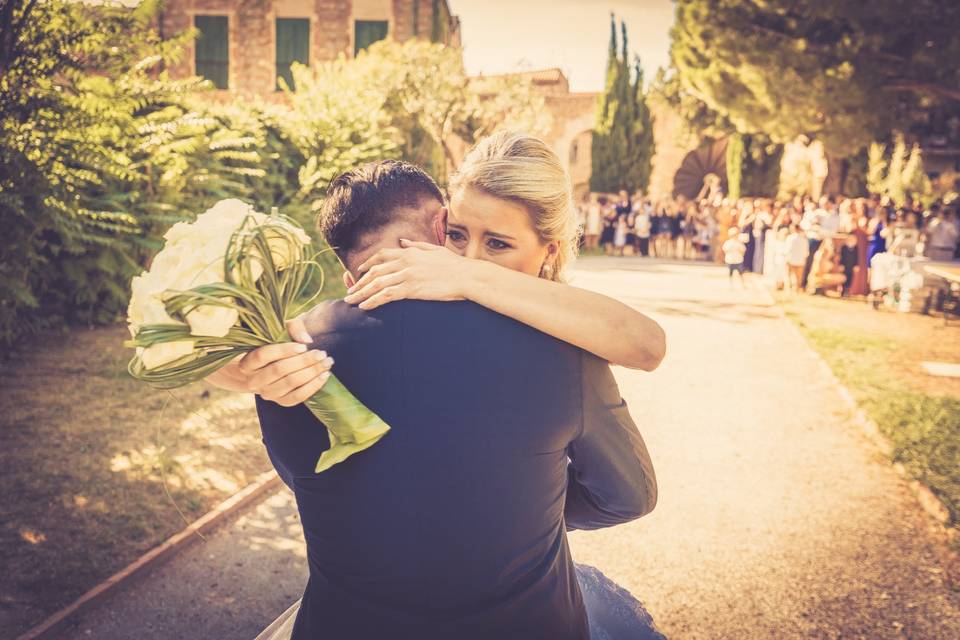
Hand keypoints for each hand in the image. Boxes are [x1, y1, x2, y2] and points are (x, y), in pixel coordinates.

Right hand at [224, 342, 333, 405]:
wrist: (267, 371)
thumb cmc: (274, 346)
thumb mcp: (279, 331)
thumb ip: (292, 327)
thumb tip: (306, 339)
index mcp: (247, 362)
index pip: (263, 355)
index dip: (283, 350)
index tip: (303, 346)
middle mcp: (253, 381)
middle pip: (279, 370)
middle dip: (304, 361)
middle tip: (321, 353)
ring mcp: (267, 393)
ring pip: (290, 383)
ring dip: (312, 372)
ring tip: (327, 362)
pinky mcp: (281, 402)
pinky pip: (298, 396)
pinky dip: (313, 386)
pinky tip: (325, 375)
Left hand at [342, 240, 474, 310]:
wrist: (467, 276)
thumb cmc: (455, 265)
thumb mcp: (434, 250)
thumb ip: (416, 246)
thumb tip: (403, 242)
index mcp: (410, 252)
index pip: (382, 256)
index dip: (368, 264)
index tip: (359, 271)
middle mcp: (405, 261)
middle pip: (375, 271)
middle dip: (360, 282)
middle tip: (350, 292)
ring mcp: (408, 275)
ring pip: (377, 284)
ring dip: (362, 293)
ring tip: (351, 301)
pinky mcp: (412, 288)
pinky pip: (387, 295)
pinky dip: (373, 301)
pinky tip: (365, 307)